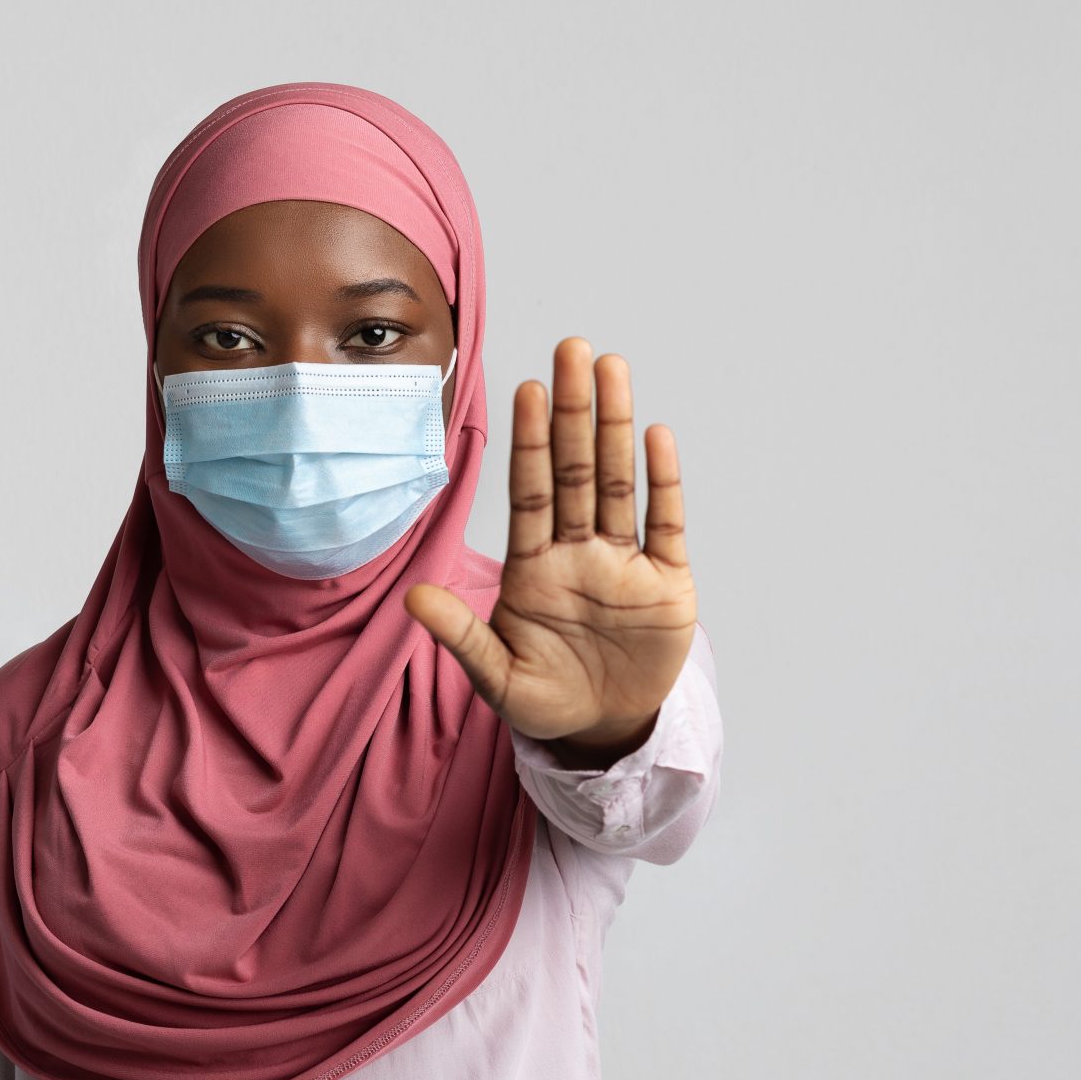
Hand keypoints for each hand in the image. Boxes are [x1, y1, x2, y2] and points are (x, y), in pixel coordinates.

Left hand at [405, 337, 695, 763]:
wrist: (602, 731)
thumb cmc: (544, 699)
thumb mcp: (497, 675)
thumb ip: (461, 635)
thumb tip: (413, 598)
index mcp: (534, 566)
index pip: (530, 491)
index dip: (528, 440)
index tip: (526, 388)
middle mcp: (578, 551)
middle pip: (574, 468)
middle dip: (573, 410)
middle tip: (571, 348)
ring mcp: (624, 563)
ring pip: (619, 482)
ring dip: (616, 426)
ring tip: (612, 369)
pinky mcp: (667, 584)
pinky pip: (664, 524)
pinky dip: (662, 481)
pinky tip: (655, 435)